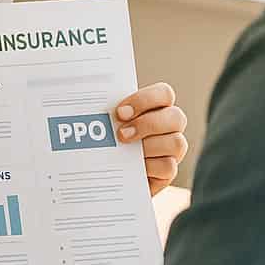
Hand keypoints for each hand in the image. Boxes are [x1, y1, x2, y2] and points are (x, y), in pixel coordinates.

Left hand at [114, 82, 188, 196]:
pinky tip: (134, 166)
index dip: (144, 100)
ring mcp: (173, 147)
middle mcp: (170, 124)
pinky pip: (169, 167)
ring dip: (148, 146)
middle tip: (121, 134)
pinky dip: (150, 166)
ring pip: (176, 142)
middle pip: (176, 117)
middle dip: (147, 124)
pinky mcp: (169, 170)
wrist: (106, 166)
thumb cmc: (108, 135)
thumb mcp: (106, 119)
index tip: (120, 112)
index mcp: (157, 105)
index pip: (164, 93)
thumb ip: (106, 109)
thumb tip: (88, 103)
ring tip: (126, 150)